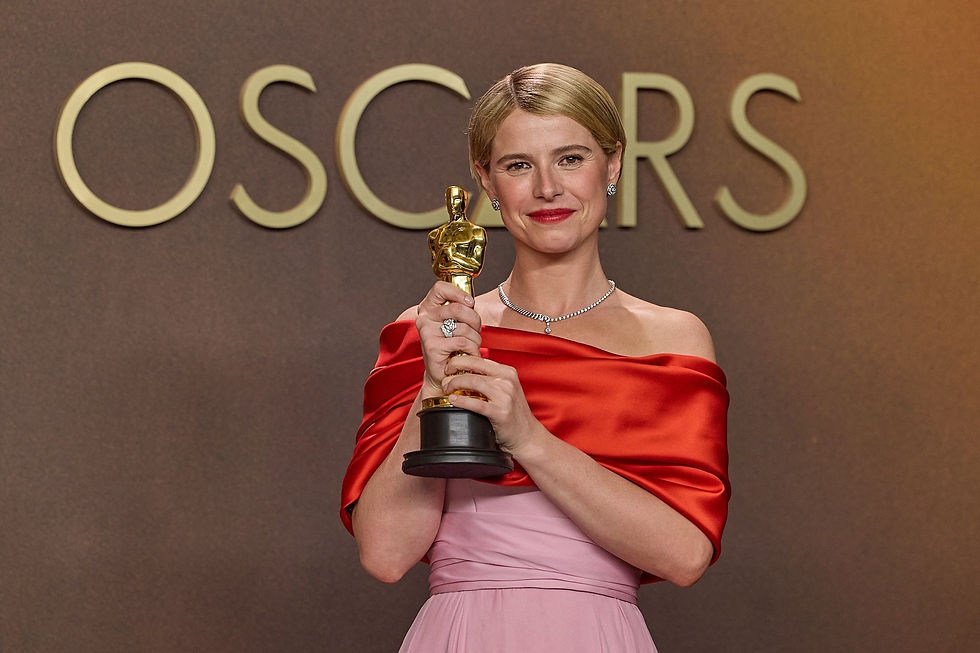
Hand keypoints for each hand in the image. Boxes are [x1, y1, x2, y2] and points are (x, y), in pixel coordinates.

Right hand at [415, 281, 482, 398]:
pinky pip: (462, 342)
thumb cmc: (452, 347)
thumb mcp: (456, 323)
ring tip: (470, 346)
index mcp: (428, 308)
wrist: (443, 374)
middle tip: (475, 330)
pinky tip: (468, 353)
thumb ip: (461, 309)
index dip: (458, 293)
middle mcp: (424, 318)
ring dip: (475, 338)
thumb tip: (470, 301)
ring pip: (463, 327)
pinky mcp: (432, 346)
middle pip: (458, 308)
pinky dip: (471, 349)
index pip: (440, 288)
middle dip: (474, 320)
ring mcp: (426, 332)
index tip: (470, 302)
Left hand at [440, 355, 543, 454]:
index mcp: (507, 372)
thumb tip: (465, 371)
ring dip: (455, 384)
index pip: (479, 359)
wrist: (526, 435)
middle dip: (454, 372)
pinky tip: (453, 400)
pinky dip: (462, 401)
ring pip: (473, 382)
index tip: (449, 367)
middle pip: (474, 369)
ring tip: (446, 389)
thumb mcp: (505, 389)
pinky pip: (476, 404)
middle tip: (444, 379)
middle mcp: (507, 381)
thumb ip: (490, 379)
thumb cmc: (512, 413)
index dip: (460, 361)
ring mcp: (505, 396)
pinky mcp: (500, 412)